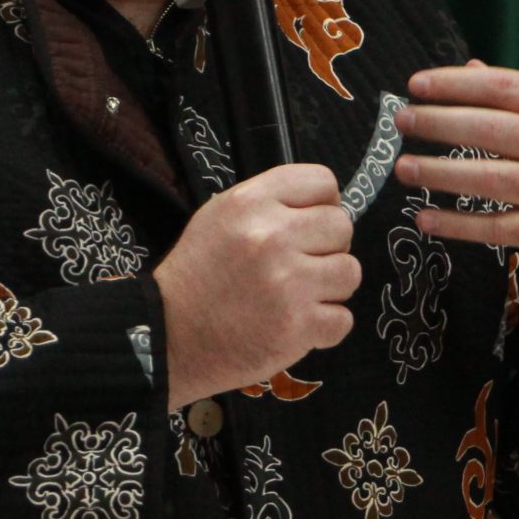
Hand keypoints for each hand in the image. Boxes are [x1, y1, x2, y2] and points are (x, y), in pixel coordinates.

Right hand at [154, 163, 360, 409]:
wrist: (168, 337)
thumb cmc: (197, 277)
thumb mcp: (219, 217)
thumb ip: (271, 204)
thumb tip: (326, 206)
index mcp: (251, 202)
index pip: (323, 182)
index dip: (323, 204)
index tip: (310, 224)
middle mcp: (272, 236)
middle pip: (342, 226)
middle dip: (328, 247)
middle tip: (301, 265)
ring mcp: (288, 283)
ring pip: (350, 272)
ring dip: (330, 288)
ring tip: (298, 296)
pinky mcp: (298, 326)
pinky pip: (343, 318)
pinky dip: (325, 327)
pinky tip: (296, 325)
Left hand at [392, 62, 518, 318]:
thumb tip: (470, 69)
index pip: (504, 88)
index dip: (456, 84)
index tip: (418, 84)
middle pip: (490, 129)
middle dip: (438, 123)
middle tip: (401, 120)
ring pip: (488, 178)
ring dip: (439, 172)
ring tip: (403, 167)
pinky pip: (496, 227)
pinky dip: (458, 224)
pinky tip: (426, 218)